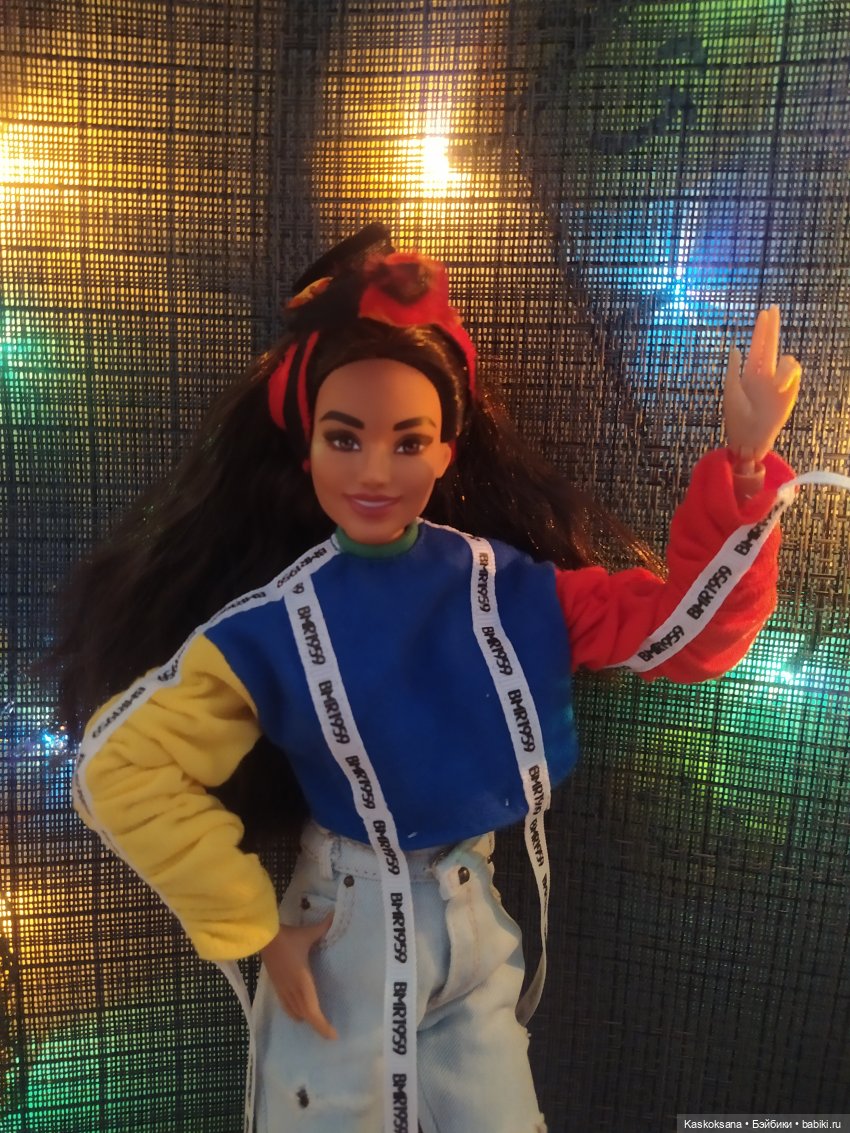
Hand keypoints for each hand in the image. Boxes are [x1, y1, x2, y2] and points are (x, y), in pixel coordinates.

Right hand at [260, 917, 337, 1039]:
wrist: (262, 938)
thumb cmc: (287, 937)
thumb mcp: (308, 934)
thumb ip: (324, 928)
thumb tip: (336, 915)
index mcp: (302, 981)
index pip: (313, 1011)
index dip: (322, 1026)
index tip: (333, 1036)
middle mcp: (292, 989)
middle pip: (305, 1015)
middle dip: (317, 1026)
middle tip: (330, 1033)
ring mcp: (283, 988)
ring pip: (295, 1011)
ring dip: (306, 1019)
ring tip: (317, 1024)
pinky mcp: (276, 985)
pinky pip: (286, 1005)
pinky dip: (294, 1012)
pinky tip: (298, 1014)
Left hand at [723, 305, 800, 472]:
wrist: (749, 437)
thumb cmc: (736, 417)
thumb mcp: (730, 391)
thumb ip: (733, 369)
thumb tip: (735, 347)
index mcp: (750, 372)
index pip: (757, 346)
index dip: (761, 329)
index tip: (764, 312)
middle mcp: (765, 373)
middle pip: (771, 344)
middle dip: (772, 327)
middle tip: (774, 307)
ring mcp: (778, 381)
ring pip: (786, 359)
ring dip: (783, 367)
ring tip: (775, 385)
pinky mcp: (789, 390)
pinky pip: (794, 372)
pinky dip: (788, 375)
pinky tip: (780, 385)